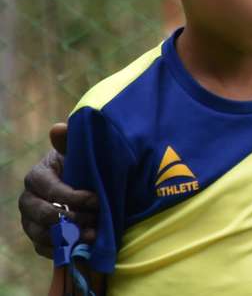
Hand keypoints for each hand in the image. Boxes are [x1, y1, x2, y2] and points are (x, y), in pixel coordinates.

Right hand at [18, 123, 97, 256]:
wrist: (84, 187)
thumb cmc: (81, 166)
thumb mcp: (78, 152)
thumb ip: (69, 141)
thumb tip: (57, 128)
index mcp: (36, 176)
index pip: (50, 190)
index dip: (74, 196)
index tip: (96, 199)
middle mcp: (27, 200)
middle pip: (43, 214)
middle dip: (71, 218)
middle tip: (95, 219)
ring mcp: (29, 220)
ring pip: (42, 234)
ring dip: (68, 237)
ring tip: (93, 235)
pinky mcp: (37, 237)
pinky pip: (44, 248)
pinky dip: (63, 250)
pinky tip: (82, 246)